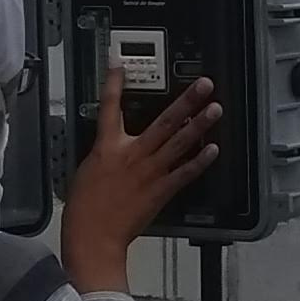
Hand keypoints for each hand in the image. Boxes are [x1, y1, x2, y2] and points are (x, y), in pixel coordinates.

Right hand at [60, 68, 222, 289]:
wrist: (93, 237)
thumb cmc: (84, 208)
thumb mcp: (87, 170)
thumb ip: (104, 153)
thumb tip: (113, 143)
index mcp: (106, 147)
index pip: (109, 107)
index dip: (114, 83)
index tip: (120, 63)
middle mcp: (132, 153)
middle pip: (163, 121)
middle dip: (185, 100)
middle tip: (204, 84)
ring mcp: (150, 171)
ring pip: (179, 142)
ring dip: (199, 124)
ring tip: (215, 108)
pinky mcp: (161, 190)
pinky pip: (185, 172)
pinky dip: (200, 160)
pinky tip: (213, 148)